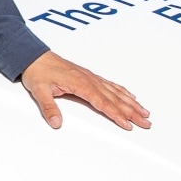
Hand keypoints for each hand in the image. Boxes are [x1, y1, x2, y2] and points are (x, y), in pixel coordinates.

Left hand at [20, 52, 150, 130]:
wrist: (35, 56)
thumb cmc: (38, 72)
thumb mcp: (39, 91)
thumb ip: (49, 108)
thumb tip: (56, 123)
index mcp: (80, 84)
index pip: (103, 103)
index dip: (116, 115)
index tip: (127, 124)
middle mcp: (90, 80)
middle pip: (115, 99)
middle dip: (132, 112)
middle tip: (146, 123)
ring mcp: (91, 78)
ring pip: (116, 92)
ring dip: (132, 103)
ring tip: (145, 112)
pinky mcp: (89, 77)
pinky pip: (111, 85)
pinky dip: (123, 91)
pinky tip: (130, 96)